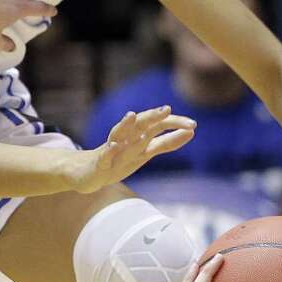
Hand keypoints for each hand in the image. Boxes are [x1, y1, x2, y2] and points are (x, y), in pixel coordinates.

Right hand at [63, 106, 195, 192]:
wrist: (88, 173)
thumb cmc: (121, 159)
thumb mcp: (146, 152)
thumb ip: (167, 142)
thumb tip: (191, 132)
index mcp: (139, 136)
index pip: (158, 125)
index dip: (174, 124)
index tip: (193, 125)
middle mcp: (126, 138)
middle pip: (140, 124)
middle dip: (152, 117)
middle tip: (166, 109)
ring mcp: (111, 148)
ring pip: (118, 134)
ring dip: (125, 125)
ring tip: (133, 116)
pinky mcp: (99, 161)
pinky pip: (104, 155)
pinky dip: (108, 150)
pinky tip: (113, 145)